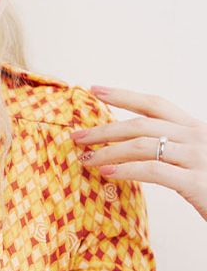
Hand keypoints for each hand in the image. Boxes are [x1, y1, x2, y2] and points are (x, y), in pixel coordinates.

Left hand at [70, 85, 206, 222]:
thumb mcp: (197, 161)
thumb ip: (173, 151)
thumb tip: (134, 151)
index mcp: (197, 129)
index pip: (156, 104)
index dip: (124, 95)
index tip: (94, 89)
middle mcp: (198, 136)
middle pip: (142, 124)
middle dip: (105, 128)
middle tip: (76, 136)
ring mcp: (199, 157)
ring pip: (142, 145)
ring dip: (108, 150)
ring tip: (85, 158)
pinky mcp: (197, 181)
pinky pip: (153, 170)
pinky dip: (125, 170)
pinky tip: (106, 173)